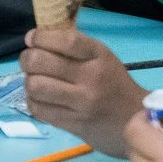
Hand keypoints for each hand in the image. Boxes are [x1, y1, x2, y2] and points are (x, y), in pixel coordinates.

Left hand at [20, 26, 145, 156]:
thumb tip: (36, 38)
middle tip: (29, 60)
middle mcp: (91, 78)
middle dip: (27, 58)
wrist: (135, 121)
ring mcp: (81, 103)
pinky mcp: (73, 124)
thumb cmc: (114, 84)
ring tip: (35, 80)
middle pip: (41, 62)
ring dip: (28, 81)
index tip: (31, 38)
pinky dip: (33, 101)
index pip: (65, 41)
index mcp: (99, 56)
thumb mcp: (102, 58)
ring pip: (35, 86)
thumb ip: (74, 47)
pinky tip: (41, 98)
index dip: (41, 37)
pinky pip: (38, 109)